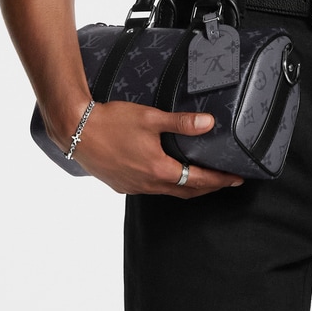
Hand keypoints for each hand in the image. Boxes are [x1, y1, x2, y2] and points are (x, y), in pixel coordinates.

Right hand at [66, 101, 243, 197]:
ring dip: (187, 187)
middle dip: (209, 187)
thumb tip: (208, 123)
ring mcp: (133, 187)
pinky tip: (165, 175)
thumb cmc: (111, 122)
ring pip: (168, 192)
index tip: (236, 178)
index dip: (220, 180)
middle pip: (187, 191)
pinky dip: (165, 185)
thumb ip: (181, 123)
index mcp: (159, 170)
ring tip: (201, 179)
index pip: (199, 180)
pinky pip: (149, 189)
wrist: (75, 130)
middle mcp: (148, 184)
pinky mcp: (120, 185)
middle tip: (225, 181)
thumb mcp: (150, 118)